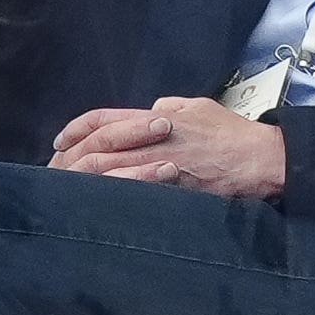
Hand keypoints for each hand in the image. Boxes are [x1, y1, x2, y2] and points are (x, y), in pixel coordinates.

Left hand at [48, 96, 285, 198]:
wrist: (259, 159)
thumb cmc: (231, 132)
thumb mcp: (198, 107)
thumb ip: (171, 106)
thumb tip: (154, 109)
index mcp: (157, 117)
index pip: (105, 119)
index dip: (78, 129)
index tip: (60, 140)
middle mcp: (154, 139)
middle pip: (101, 148)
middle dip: (73, 159)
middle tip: (55, 172)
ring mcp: (162, 165)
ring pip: (113, 172)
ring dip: (88, 183)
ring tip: (67, 192)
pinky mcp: (173, 190)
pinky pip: (135, 194)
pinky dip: (114, 199)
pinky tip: (96, 208)